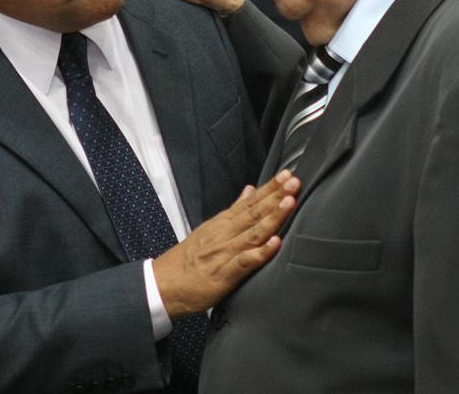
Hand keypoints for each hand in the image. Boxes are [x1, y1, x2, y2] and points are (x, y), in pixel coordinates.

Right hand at [153, 170, 299, 316]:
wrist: (164, 284)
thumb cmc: (188, 258)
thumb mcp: (210, 228)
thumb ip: (234, 209)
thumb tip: (251, 190)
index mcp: (223, 223)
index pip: (251, 202)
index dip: (270, 188)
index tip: (287, 175)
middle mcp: (225, 234)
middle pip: (254, 213)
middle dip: (276, 196)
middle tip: (294, 182)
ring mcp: (225, 253)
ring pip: (253, 233)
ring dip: (272, 217)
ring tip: (289, 203)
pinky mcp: (224, 274)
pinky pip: (244, 262)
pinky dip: (260, 253)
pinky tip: (275, 244)